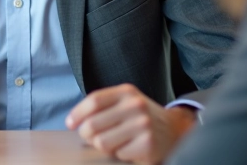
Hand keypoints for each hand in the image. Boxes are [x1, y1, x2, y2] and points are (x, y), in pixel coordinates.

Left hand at [65, 84, 196, 163]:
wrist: (176, 129)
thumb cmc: (142, 117)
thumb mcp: (126, 101)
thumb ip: (103, 106)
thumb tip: (74, 122)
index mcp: (127, 92)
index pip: (94, 101)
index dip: (77, 114)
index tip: (70, 124)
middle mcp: (135, 106)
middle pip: (93, 125)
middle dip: (87, 135)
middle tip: (93, 137)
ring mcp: (143, 125)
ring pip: (102, 142)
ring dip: (104, 146)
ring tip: (115, 142)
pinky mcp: (148, 145)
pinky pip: (118, 155)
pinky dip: (121, 154)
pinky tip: (131, 148)